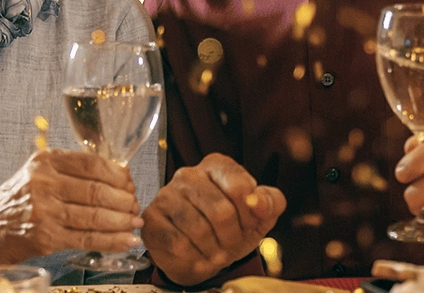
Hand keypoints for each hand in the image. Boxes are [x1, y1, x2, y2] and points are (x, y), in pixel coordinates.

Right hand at [0, 149, 142, 267]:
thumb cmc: (16, 202)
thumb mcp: (37, 174)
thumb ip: (71, 171)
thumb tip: (118, 176)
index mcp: (45, 161)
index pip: (93, 163)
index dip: (119, 175)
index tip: (130, 183)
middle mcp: (44, 183)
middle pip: (98, 190)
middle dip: (125, 200)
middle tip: (135, 205)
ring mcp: (44, 211)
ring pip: (96, 215)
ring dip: (122, 222)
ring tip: (134, 223)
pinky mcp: (45, 237)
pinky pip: (88, 238)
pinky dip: (112, 241)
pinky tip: (126, 240)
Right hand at [140, 153, 284, 284]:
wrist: (202, 255)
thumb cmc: (232, 229)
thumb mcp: (260, 216)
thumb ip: (271, 202)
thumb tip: (259, 202)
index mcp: (217, 165)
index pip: (240, 187)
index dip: (250, 215)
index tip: (248, 225)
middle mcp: (189, 174)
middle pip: (221, 211)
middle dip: (231, 237)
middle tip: (230, 245)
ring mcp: (166, 195)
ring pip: (198, 229)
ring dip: (213, 250)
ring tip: (215, 252)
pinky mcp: (152, 219)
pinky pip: (178, 243)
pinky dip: (194, 257)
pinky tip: (198, 256)